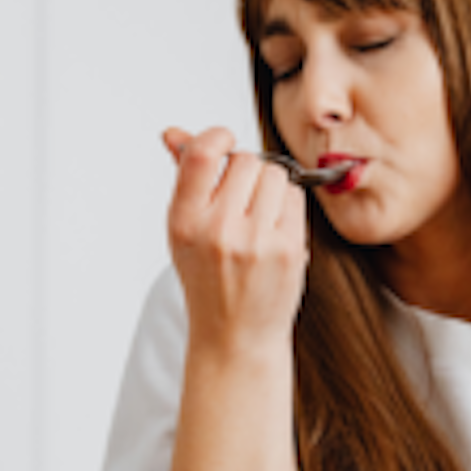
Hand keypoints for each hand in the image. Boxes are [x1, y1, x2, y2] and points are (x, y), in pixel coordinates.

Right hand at [163, 126, 308, 358]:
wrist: (235, 337)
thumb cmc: (209, 279)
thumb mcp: (184, 231)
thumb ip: (185, 178)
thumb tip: (174, 133)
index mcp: (184, 221)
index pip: (202, 154)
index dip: (218, 136)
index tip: (224, 142)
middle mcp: (217, 230)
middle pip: (246, 160)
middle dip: (247, 171)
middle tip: (241, 199)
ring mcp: (255, 241)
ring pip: (275, 174)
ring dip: (270, 186)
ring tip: (259, 216)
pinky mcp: (288, 249)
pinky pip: (296, 197)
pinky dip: (287, 205)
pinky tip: (275, 229)